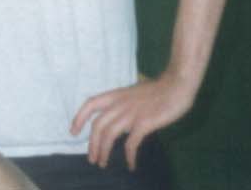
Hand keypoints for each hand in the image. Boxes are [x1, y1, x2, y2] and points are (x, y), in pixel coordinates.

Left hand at [71, 73, 195, 170]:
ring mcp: (131, 113)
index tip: (73, 132)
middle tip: (92, 158)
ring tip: (103, 163)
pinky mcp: (144, 122)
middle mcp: (119, 104)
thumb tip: (115, 115)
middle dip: (92, 144)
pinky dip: (129, 156)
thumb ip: (122, 103)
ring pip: (109, 135)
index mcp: (115, 95)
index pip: (90, 104)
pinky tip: (130, 164)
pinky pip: (131, 143)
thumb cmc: (158, 89)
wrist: (176, 85)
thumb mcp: (133, 92)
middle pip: (97, 126)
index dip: (79, 118)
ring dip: (103, 151)